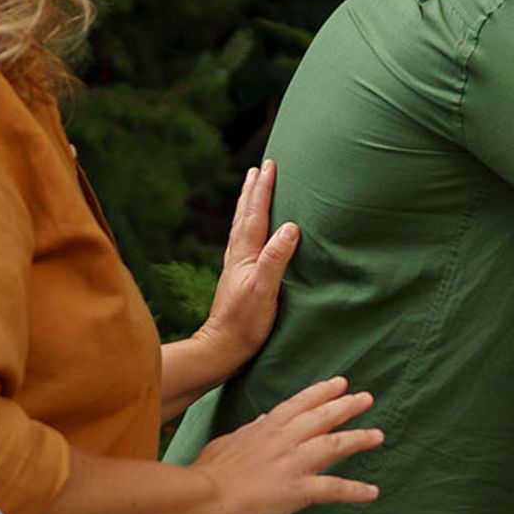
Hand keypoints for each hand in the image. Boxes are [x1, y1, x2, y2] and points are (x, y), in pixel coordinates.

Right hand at [190, 376, 382, 513]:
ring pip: (334, 446)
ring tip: (378, 436)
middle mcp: (283, 439)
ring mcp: (292, 463)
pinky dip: (355, 490)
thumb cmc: (208, 474)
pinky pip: (334, 488)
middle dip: (347, 406)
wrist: (201, 497)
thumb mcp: (228, 442)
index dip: (322, 392)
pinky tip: (372, 492)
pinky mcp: (297, 490)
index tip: (340, 383)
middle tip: (367, 398)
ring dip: (359, 439)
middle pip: (322, 417)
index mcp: (265, 428)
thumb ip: (249, 432)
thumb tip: (263, 420)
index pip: (299, 403)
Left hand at [194, 160, 298, 375]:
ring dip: (248, 204)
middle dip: (253, 190)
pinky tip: (251, 230)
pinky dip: (248, 225)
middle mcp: (238, 255)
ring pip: (242, 226)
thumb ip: (276, 258)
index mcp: (246, 254)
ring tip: (252, 188)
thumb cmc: (245, 322)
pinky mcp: (239, 278)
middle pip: (245, 215)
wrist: (222, 348)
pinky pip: (244, 240)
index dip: (263, 190)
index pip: (256, 214)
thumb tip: (290, 226)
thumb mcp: (265, 289)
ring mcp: (236, 266)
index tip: (270, 166)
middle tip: (259, 168)